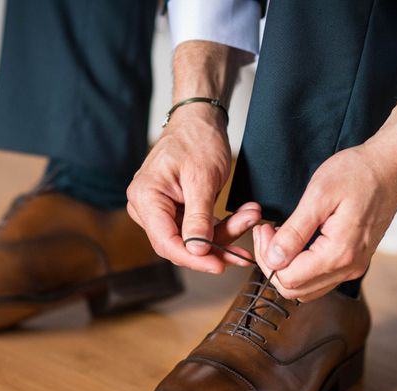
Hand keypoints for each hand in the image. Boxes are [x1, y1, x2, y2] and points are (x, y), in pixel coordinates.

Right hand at [127, 104, 260, 272]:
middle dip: (215, 246)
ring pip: (192, 239)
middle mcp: (146, 207)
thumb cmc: (197, 139)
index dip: (193, 259)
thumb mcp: (202, 178)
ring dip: (224, 233)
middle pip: (179, 244)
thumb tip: (198, 252)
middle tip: (244, 248)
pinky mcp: (175, 210)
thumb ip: (198, 218)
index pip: (165, 242)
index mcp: (145, 197)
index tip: (219, 265)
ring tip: (250, 217)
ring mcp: (160, 210)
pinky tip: (242, 218)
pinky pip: (197, 228)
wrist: (199, 120)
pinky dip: (220, 226)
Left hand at [252, 91, 396, 301]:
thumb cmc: (356, 173)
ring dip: (285, 267)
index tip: (264, 229)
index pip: (288, 278)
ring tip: (278, 236)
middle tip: (267, 233)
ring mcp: (354, 266)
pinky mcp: (354, 260)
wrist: (390, 166)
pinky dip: (301, 267)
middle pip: (295, 288)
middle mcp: (349, 267)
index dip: (267, 257)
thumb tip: (274, 259)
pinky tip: (296, 243)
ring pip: (306, 288)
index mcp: (339, 253)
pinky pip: (320, 278)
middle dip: (272, 264)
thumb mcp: (318, 196)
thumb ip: (294, 232)